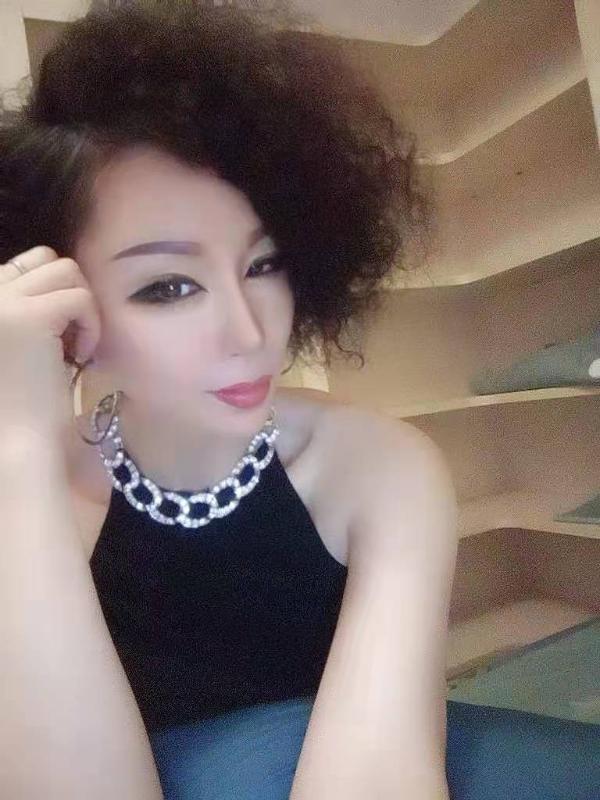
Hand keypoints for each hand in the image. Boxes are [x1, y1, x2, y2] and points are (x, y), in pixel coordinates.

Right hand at [0, 246, 101, 443]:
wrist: (18, 441)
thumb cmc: (20, 401)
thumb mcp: (17, 342)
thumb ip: (24, 307)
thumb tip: (61, 273)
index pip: (22, 265)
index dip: (51, 296)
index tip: (53, 338)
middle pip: (46, 259)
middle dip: (68, 296)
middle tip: (67, 341)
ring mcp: (1, 302)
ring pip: (66, 271)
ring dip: (81, 307)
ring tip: (72, 348)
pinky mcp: (29, 317)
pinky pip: (80, 298)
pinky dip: (91, 325)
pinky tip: (80, 357)